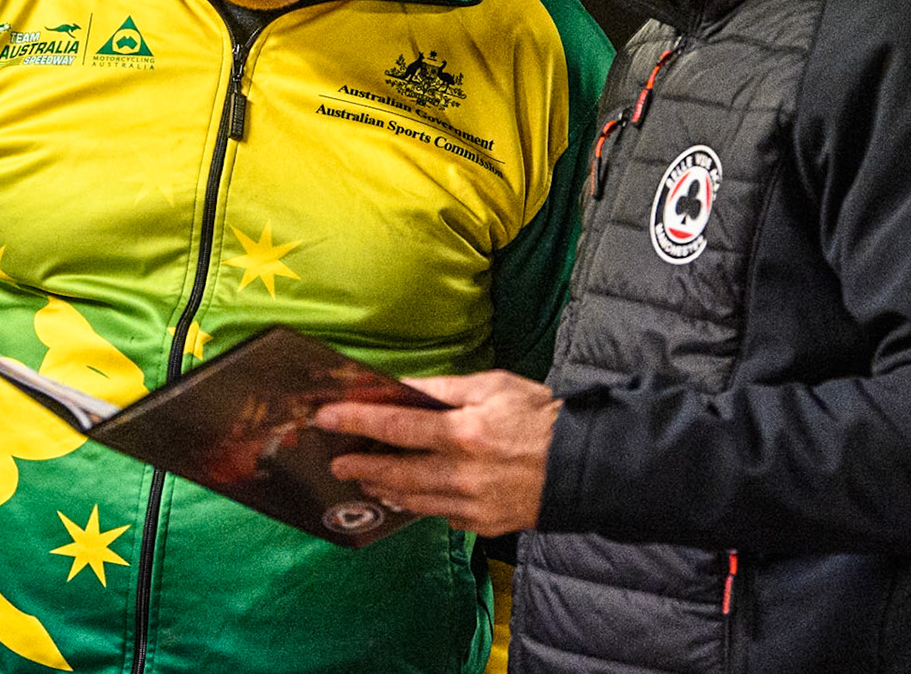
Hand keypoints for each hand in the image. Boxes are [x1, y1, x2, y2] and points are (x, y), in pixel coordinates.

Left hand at [314, 370, 559, 535]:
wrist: (582, 465)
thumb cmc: (539, 417)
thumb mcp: (494, 386)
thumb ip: (446, 388)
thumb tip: (404, 385)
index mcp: (464, 432)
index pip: (397, 424)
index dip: (358, 419)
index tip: (328, 416)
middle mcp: (462, 472)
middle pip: (397, 470)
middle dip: (361, 465)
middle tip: (337, 462)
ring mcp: (471, 504)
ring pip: (413, 500)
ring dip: (384, 488)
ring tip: (365, 479)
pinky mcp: (482, 524)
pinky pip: (440, 516)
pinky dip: (418, 504)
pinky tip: (406, 495)